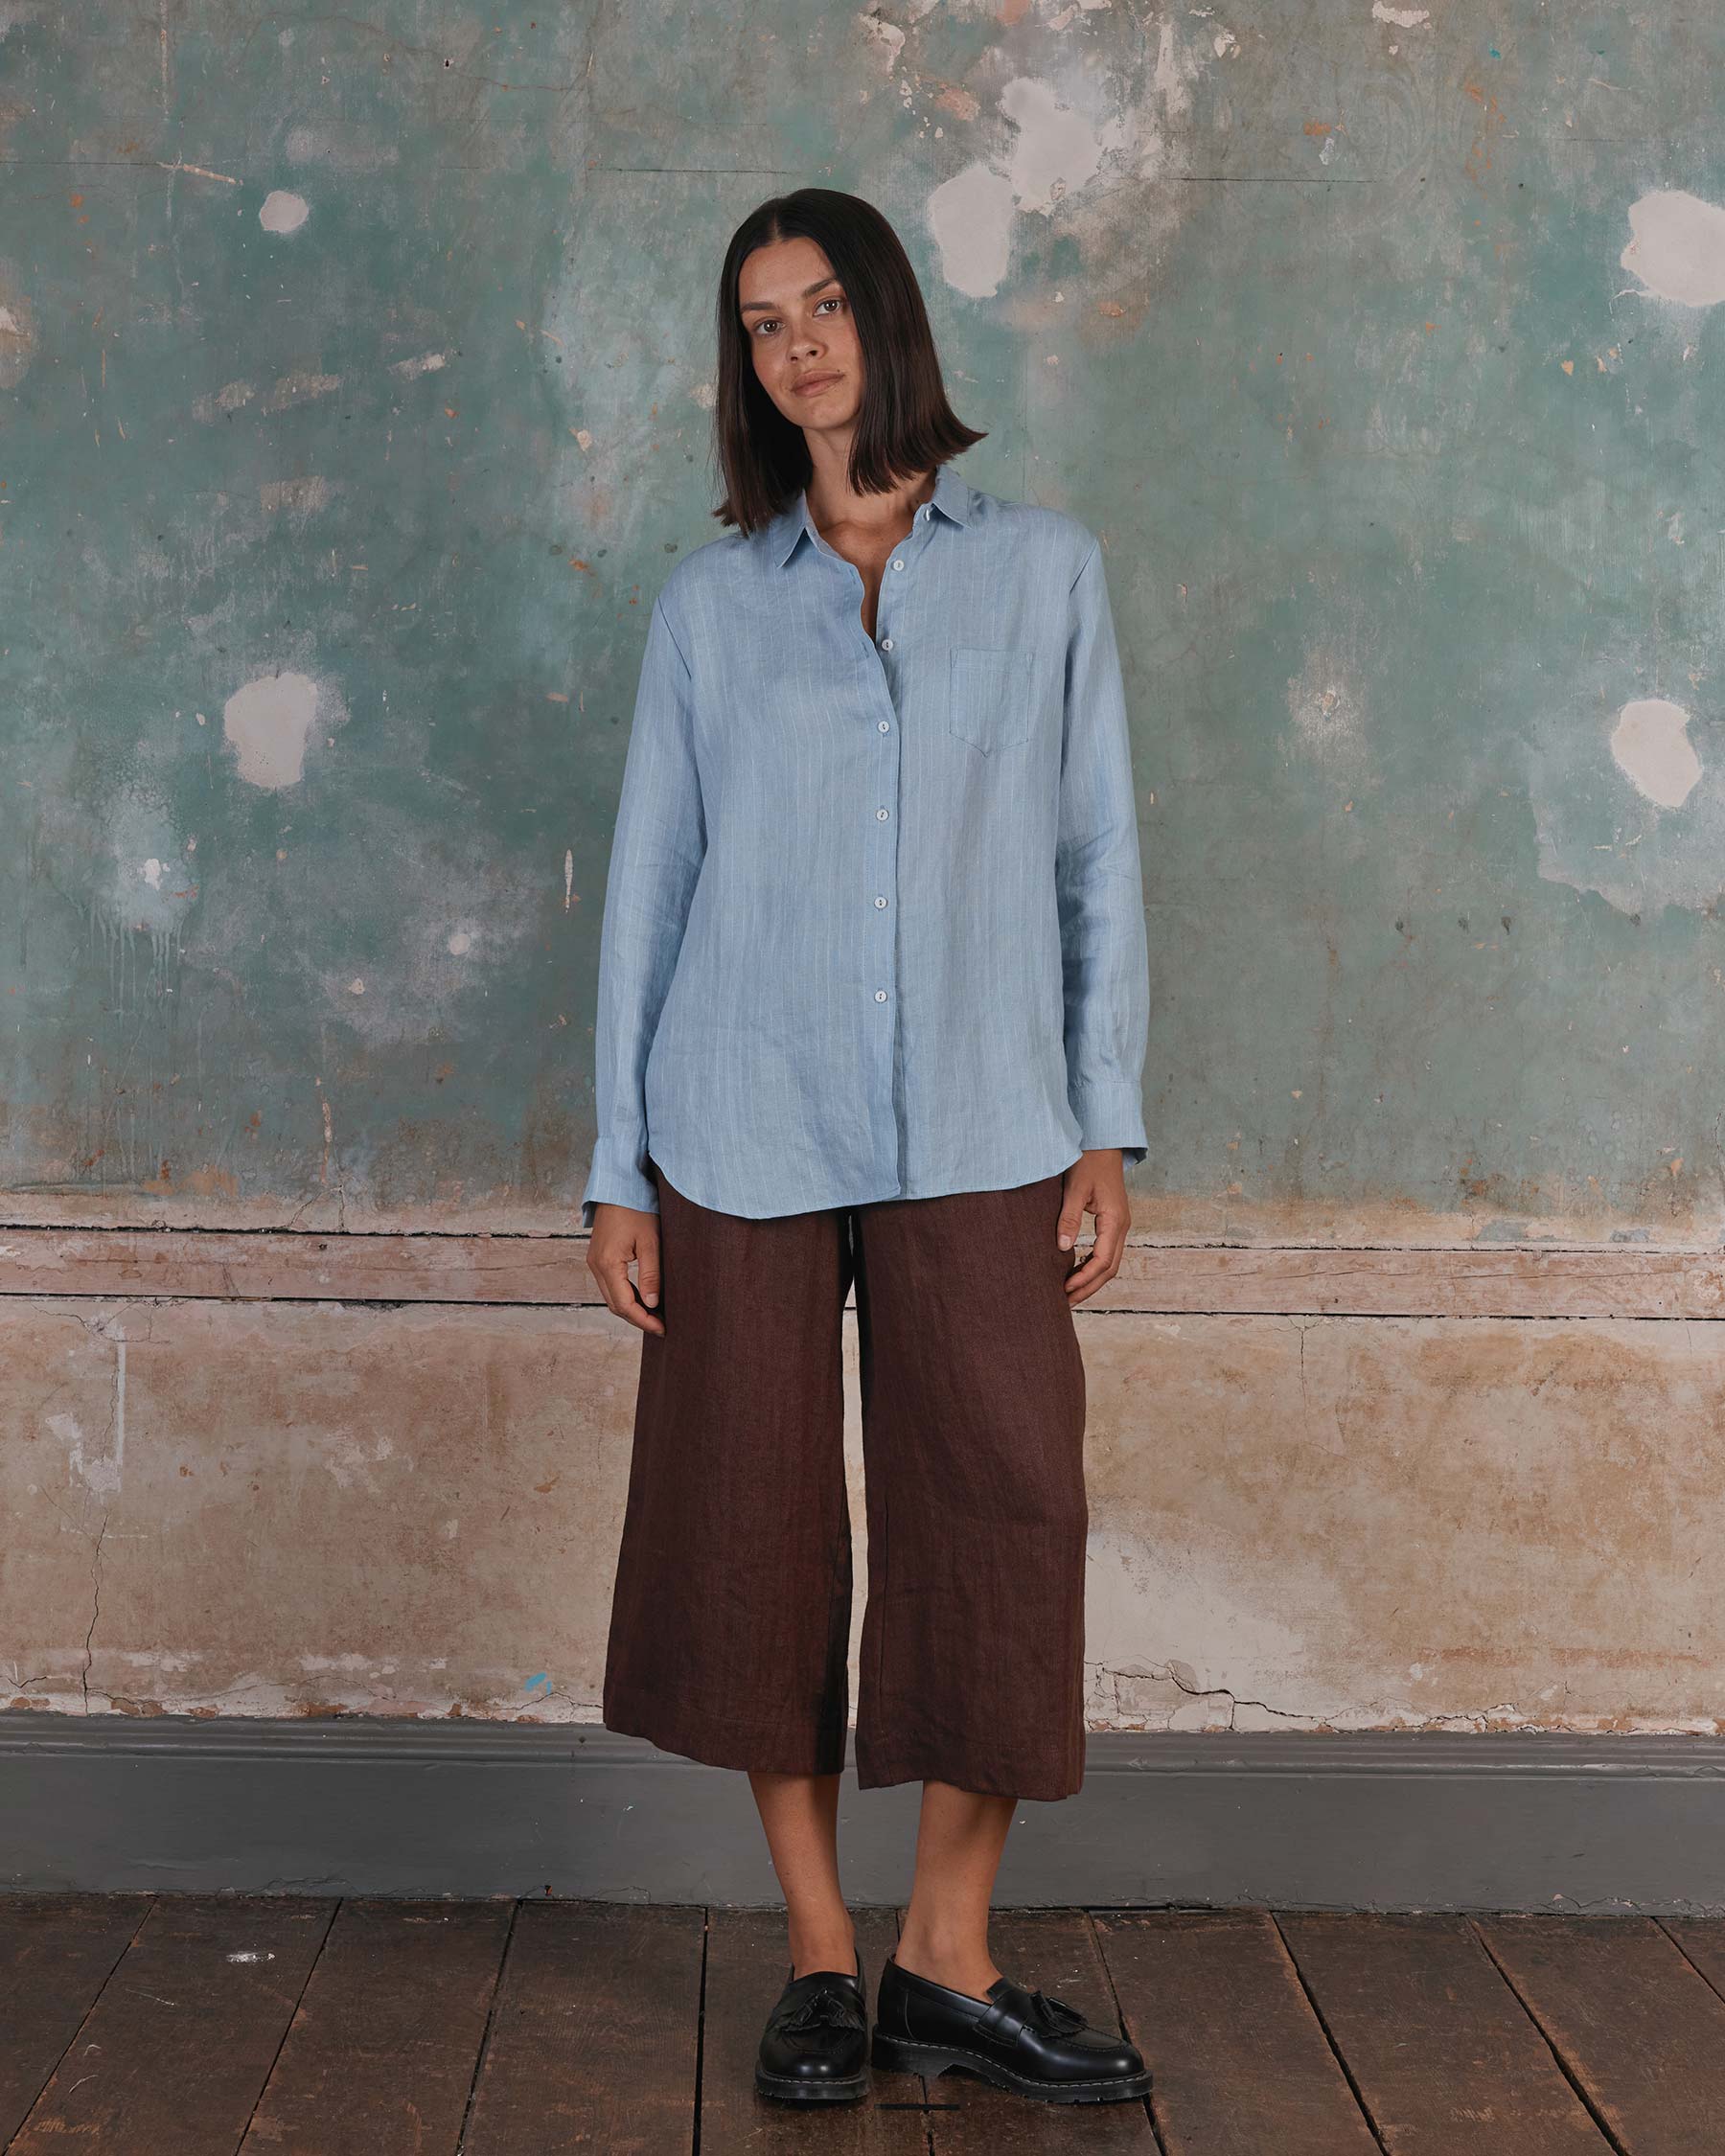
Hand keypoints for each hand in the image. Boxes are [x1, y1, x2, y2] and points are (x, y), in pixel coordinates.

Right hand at [585, 1203, 666, 1335]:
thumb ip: (651, 1274)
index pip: (624, 1305)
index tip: (663, 1328)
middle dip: (638, 1319)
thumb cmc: (637, 1208)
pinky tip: (643, 1298)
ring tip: (655, 1316)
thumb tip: (652, 1304)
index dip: (643, 1320)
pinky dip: (626, 1296)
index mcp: (607, 1263)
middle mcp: (596, 1266)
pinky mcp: (598, 1257)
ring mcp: (594, 1261)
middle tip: (662, 1326)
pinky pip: (610, 1285)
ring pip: (611, 1297)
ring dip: (631, 1309)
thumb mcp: (650, 1241)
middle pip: (615, 1305)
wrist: (619, 1185)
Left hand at [1056, 1149, 1129, 1305]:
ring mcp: (1120, 1224)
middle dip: (1088, 1287)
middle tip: (1065, 1303)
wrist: (1102, 1142)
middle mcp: (1122, 1226)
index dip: (1083, 1279)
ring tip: (1069, 1293)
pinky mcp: (1113, 1221)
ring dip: (1091, 1279)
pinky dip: (1093, 1266)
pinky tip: (1076, 1271)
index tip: (1063, 1290)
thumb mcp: (1075, 1188)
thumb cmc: (1089, 1161)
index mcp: (1115, 1220)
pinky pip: (1106, 1251)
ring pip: (1110, 1262)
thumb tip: (1062, 1248)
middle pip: (1109, 1268)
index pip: (1102, 1261)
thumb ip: (1068, 1217)